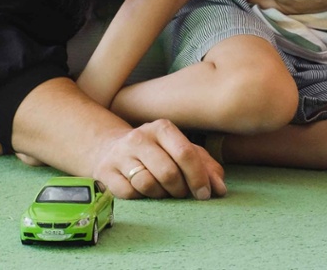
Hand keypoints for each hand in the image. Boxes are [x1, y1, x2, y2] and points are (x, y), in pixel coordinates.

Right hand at [89, 120, 227, 200]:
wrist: (110, 149)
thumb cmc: (156, 152)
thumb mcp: (182, 152)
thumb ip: (206, 167)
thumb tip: (220, 190)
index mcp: (162, 128)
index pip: (185, 153)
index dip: (198, 177)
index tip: (204, 194)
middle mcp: (139, 137)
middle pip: (168, 172)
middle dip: (180, 189)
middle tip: (182, 194)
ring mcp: (120, 154)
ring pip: (148, 184)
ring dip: (161, 195)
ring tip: (163, 191)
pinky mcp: (106, 171)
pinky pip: (129, 193)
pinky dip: (141, 197)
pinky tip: (143, 191)